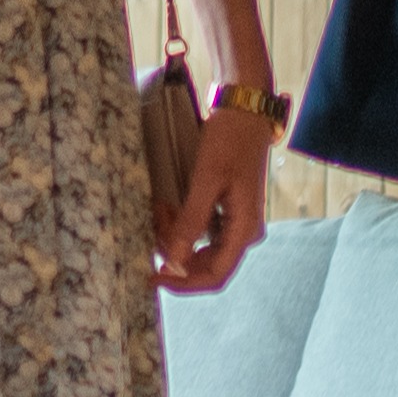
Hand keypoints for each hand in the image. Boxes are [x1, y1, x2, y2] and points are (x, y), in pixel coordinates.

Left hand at [152, 99, 282, 293]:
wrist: (244, 113)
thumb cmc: (229, 142)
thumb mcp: (206, 180)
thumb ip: (191, 222)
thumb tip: (174, 261)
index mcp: (244, 230)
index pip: (214, 275)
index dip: (182, 283)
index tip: (153, 277)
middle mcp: (243, 232)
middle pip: (204, 263)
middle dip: (173, 253)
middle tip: (152, 227)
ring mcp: (236, 223)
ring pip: (198, 246)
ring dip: (174, 235)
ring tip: (159, 209)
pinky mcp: (227, 211)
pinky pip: (200, 230)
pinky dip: (180, 223)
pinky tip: (167, 206)